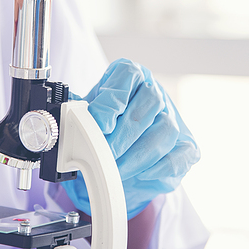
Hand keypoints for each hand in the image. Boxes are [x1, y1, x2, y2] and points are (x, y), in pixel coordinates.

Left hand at [61, 59, 199, 218]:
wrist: (118, 156)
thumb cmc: (102, 129)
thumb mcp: (85, 115)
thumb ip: (75, 112)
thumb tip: (61, 117)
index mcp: (131, 77)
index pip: (129, 75)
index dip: (114, 99)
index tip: (99, 124)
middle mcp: (155, 92)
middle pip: (151, 101)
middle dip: (124, 134)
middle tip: (104, 153)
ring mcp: (174, 118)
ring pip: (166, 129)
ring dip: (138, 155)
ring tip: (116, 170)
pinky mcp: (186, 146)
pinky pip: (181, 155)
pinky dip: (161, 167)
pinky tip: (141, 174)